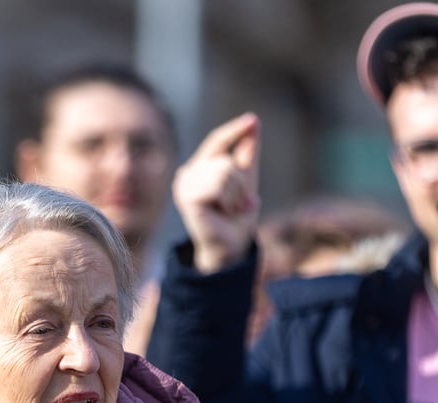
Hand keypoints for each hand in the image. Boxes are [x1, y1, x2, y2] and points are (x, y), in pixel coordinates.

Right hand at [172, 112, 261, 273]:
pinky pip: (218, 185)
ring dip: (236, 194)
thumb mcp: (246, 180)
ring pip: (223, 171)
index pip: (217, 141)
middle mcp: (188, 174)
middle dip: (241, 183)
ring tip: (231, 209)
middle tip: (240, 204)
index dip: (235, 130)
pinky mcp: (187, 197)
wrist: (231, 247)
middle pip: (225, 159)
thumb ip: (247, 154)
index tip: (253, 120)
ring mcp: (184, 185)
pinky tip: (223, 213)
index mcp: (200, 167)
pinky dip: (229, 200)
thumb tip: (253, 122)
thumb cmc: (236, 218)